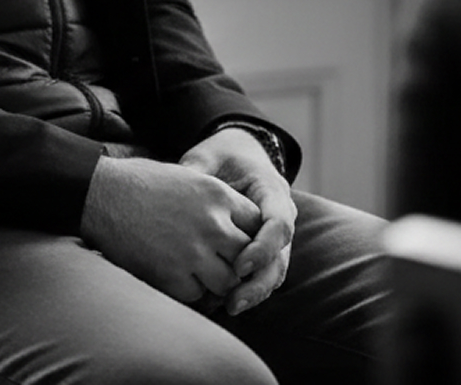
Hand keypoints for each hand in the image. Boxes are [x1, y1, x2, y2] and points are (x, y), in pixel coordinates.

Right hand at [79, 156, 256, 304]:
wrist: (100, 194)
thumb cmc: (141, 183)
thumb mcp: (189, 177)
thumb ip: (218, 202)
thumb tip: (241, 229)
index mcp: (218, 195)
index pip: (257, 225)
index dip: (249, 236)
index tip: (236, 241)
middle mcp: (212, 224)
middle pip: (247, 257)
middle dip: (237, 263)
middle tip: (222, 264)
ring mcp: (193, 252)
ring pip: (227, 283)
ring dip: (216, 281)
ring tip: (199, 272)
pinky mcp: (171, 275)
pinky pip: (197, 295)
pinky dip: (190, 290)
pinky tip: (177, 276)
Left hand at [181, 127, 296, 315]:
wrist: (239, 152)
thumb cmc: (222, 155)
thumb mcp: (209, 156)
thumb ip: (198, 173)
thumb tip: (178, 187)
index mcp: (272, 189)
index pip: (278, 225)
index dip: (262, 249)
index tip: (237, 266)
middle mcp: (282, 215)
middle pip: (281, 257)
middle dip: (259, 282)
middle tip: (233, 301)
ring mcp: (276, 235)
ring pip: (276, 271)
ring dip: (256, 292)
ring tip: (230, 308)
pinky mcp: (266, 247)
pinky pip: (265, 272)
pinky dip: (250, 289)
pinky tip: (227, 302)